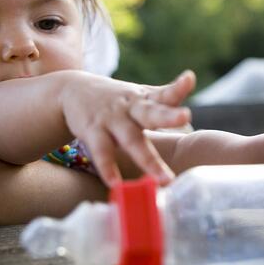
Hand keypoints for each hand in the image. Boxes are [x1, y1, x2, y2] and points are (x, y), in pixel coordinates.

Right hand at [59, 70, 195, 185]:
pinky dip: (108, 168)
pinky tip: (115, 184)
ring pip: (131, 140)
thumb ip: (166, 96)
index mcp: (144, 99)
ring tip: (164, 179)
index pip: (164, 93)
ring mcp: (111, 120)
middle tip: (186, 116)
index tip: (188, 80)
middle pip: (150, 112)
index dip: (177, 88)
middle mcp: (130, 108)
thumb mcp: (140, 94)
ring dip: (148, 160)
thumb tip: (191, 86)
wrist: (72, 90)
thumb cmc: (116, 99)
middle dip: (169, 116)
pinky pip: (102, 152)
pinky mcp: (92, 132)